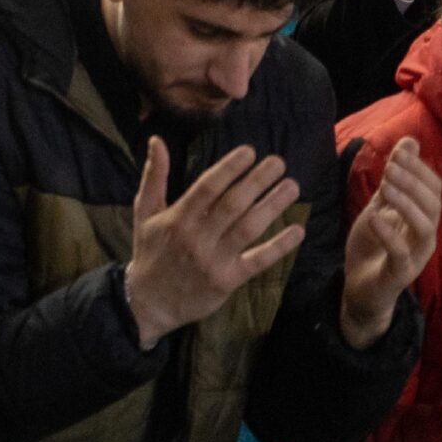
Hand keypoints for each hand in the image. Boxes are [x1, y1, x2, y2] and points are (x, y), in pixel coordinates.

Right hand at [122, 138, 306, 347]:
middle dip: (257, 181)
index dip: (229, 168)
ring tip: (292, 187)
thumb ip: (154, 176)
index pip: (207, 187)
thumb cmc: (149, 251)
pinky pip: (258, 261)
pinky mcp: (228, 281)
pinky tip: (297, 230)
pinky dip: (279, 246)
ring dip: (272, 206)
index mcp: (177, 217)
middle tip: (279, 162)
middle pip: (232, 204)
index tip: (250, 151)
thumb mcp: (144, 211)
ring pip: (248, 228)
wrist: (149, 301)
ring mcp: (214, 259)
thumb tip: (157, 141)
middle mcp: (197, 236)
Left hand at [341, 135, 441, 347]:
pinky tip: (375, 216)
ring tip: (386, 184)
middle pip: (434, 205)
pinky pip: (401, 253)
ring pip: (425, 227)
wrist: (359, 286)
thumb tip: (409, 142)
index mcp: (421, 218)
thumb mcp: (380, 206)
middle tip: (391, 165)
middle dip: (414, 182)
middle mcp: (424, 236)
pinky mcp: (400, 273)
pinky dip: (389, 233)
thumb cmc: (373, 244)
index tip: (402, 150)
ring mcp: (416, 256)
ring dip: (407, 203)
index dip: (420, 169)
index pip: (434, 189)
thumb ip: (393, 180)